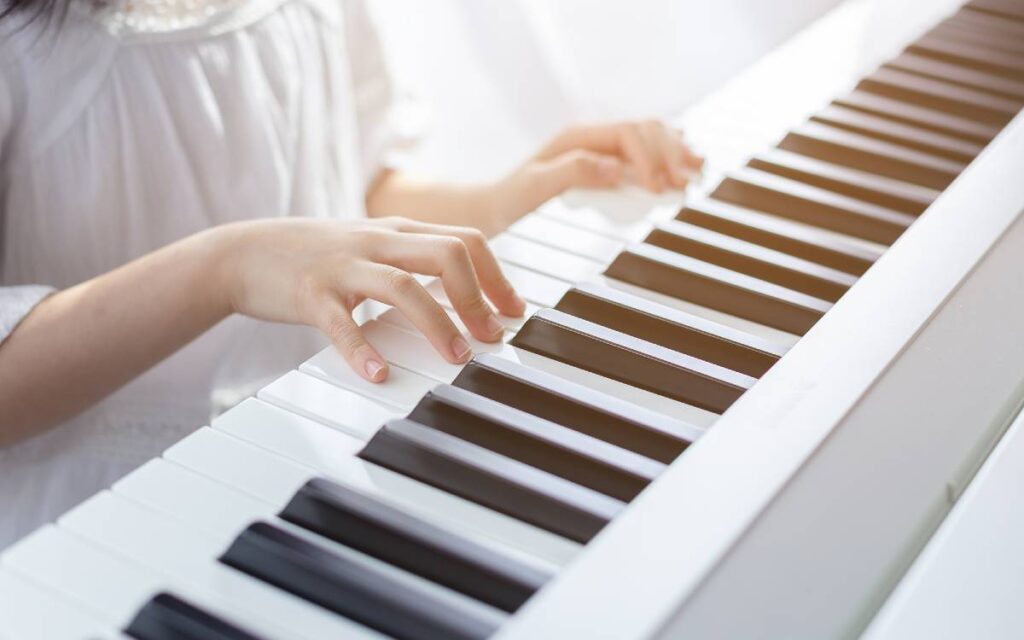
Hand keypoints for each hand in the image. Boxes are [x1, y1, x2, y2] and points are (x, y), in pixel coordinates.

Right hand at [218, 217, 524, 381]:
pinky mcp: (311, 294)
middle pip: (447, 254)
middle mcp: (377, 242)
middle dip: (479, 298)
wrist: (242, 253)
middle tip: (492, 337)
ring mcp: (344, 266)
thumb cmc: (315, 256)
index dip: (497, 276)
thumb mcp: (372, 246)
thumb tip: (466, 292)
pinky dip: (363, 350)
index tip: (514, 312)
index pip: (465, 240)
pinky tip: (379, 374)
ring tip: (457, 357)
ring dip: (438, 322)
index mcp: (397, 231)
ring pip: (403, 286)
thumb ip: (415, 260)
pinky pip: (342, 323)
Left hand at [492, 120, 703, 222]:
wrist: (494, 205)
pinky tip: (682, 169)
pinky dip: (666, 158)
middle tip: (689, 182)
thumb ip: (574, 173)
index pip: (629, 134)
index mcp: (578, 137)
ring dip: (675, 152)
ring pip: (649, 137)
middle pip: (646, 130)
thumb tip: (616, 169)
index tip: (660, 188)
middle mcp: (592, 136)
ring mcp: (599, 147)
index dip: (650, 158)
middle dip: (671, 153)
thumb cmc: (511, 198)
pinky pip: (642, 152)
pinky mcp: (603, 163)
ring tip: (698, 171)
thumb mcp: (536, 187)